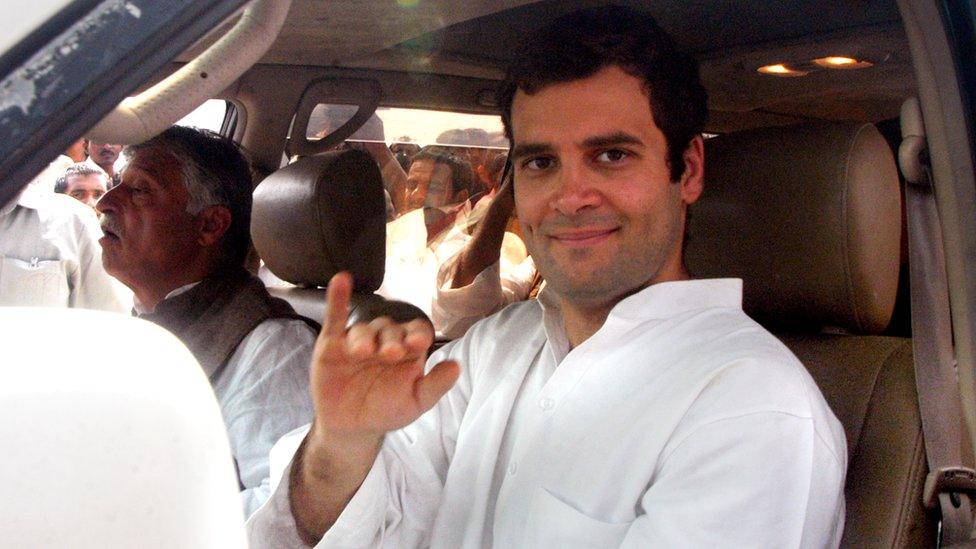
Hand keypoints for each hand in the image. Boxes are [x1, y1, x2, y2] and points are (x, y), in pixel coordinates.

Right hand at [309, 272, 459, 443]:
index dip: (417, 333)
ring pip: (363, 329)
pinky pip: (336, 318)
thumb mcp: (415, 402)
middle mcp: (384, 340)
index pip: (416, 331)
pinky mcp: (332, 344)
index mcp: (407, 349)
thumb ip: (435, 385)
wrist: (351, 427)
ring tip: (363, 352)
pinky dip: (338, 298)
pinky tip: (341, 280)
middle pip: (390, 329)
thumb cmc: (386, 410)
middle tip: (391, 353)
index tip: (418, 342)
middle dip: (391, 339)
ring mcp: (358, 340)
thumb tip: (456, 366)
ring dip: (364, 337)